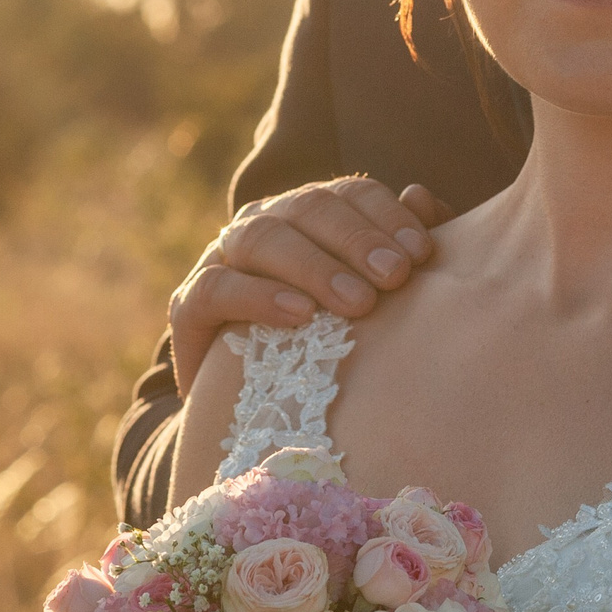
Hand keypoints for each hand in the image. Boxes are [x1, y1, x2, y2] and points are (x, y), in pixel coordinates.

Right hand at [166, 177, 454, 394]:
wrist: (264, 418)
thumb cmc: (334, 348)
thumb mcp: (376, 300)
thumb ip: (402, 250)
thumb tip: (422, 197)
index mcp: (310, 215)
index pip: (348, 194)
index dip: (385, 216)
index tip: (421, 252)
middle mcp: (264, 225)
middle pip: (307, 207)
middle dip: (356, 239)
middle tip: (395, 276)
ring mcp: (221, 261)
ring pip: (260, 237)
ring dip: (313, 266)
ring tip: (356, 301)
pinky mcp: (189, 308)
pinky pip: (216, 287)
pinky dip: (257, 296)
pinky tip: (299, 315)